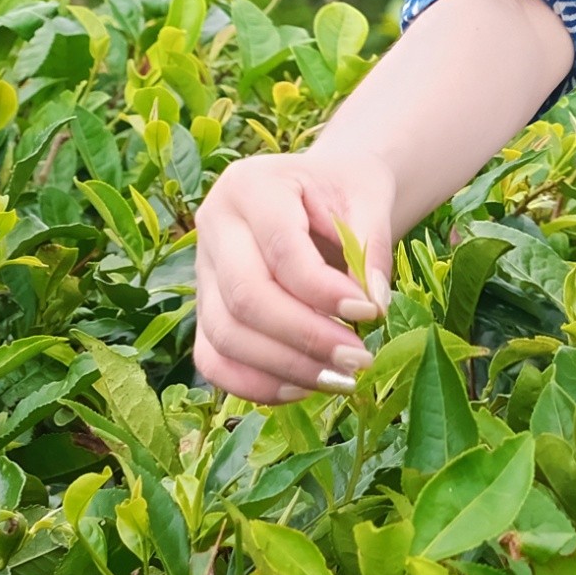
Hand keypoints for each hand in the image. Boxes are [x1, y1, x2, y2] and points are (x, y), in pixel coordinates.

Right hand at [192, 145, 403, 401]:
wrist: (319, 190)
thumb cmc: (343, 190)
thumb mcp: (367, 199)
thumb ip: (372, 248)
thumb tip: (373, 307)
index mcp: (248, 186)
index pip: (281, 249)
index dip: (324, 291)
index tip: (369, 313)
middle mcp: (213, 226)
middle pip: (245, 298)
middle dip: (305, 337)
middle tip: (357, 360)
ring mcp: (202, 271)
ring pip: (225, 336)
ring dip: (285, 368)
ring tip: (339, 379)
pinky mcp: (203, 310)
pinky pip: (214, 360)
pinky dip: (255, 384)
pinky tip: (303, 388)